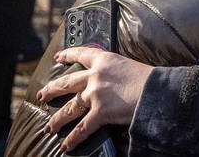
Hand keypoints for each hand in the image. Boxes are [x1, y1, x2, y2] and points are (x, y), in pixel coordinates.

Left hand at [36, 47, 153, 151]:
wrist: (156, 90)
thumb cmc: (149, 78)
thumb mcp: (129, 66)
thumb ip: (115, 72)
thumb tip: (112, 82)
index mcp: (105, 60)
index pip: (81, 54)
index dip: (67, 55)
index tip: (58, 57)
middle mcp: (96, 75)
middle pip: (67, 82)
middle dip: (52, 89)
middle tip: (42, 95)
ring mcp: (95, 94)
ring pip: (70, 107)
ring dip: (58, 118)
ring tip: (49, 127)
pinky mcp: (100, 112)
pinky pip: (82, 128)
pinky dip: (73, 138)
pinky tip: (66, 145)